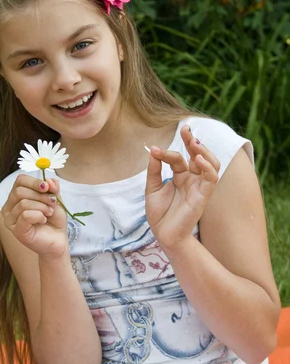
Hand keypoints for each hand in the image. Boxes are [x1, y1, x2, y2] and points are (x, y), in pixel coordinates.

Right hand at [1, 174, 68, 258]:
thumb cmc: (54, 219)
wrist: (58, 240)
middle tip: (52, 202)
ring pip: (23, 203)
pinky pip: (25, 215)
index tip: (47, 187)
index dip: (34, 181)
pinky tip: (43, 221)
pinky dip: (39, 216)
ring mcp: (10, 220)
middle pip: (19, 191)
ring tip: (49, 213)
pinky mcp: (16, 231)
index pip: (19, 181)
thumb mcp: (56, 199)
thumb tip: (48, 180)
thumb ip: (53, 188)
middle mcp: (9, 207)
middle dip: (40, 196)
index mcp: (16, 197)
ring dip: (42, 207)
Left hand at [145, 125, 220, 251]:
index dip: (167, 152)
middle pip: (199, 155)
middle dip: (193, 140)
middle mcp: (193, 179)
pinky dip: (207, 167)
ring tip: (194, 142)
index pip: (178, 158)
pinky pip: (211, 179)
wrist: (164, 236)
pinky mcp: (203, 196)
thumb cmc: (160, 215)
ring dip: (204, 151)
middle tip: (185, 128)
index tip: (155, 149)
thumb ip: (154, 170)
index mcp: (181, 176)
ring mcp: (199, 187)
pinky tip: (197, 159)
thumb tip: (153, 150)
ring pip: (211, 164)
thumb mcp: (152, 189)